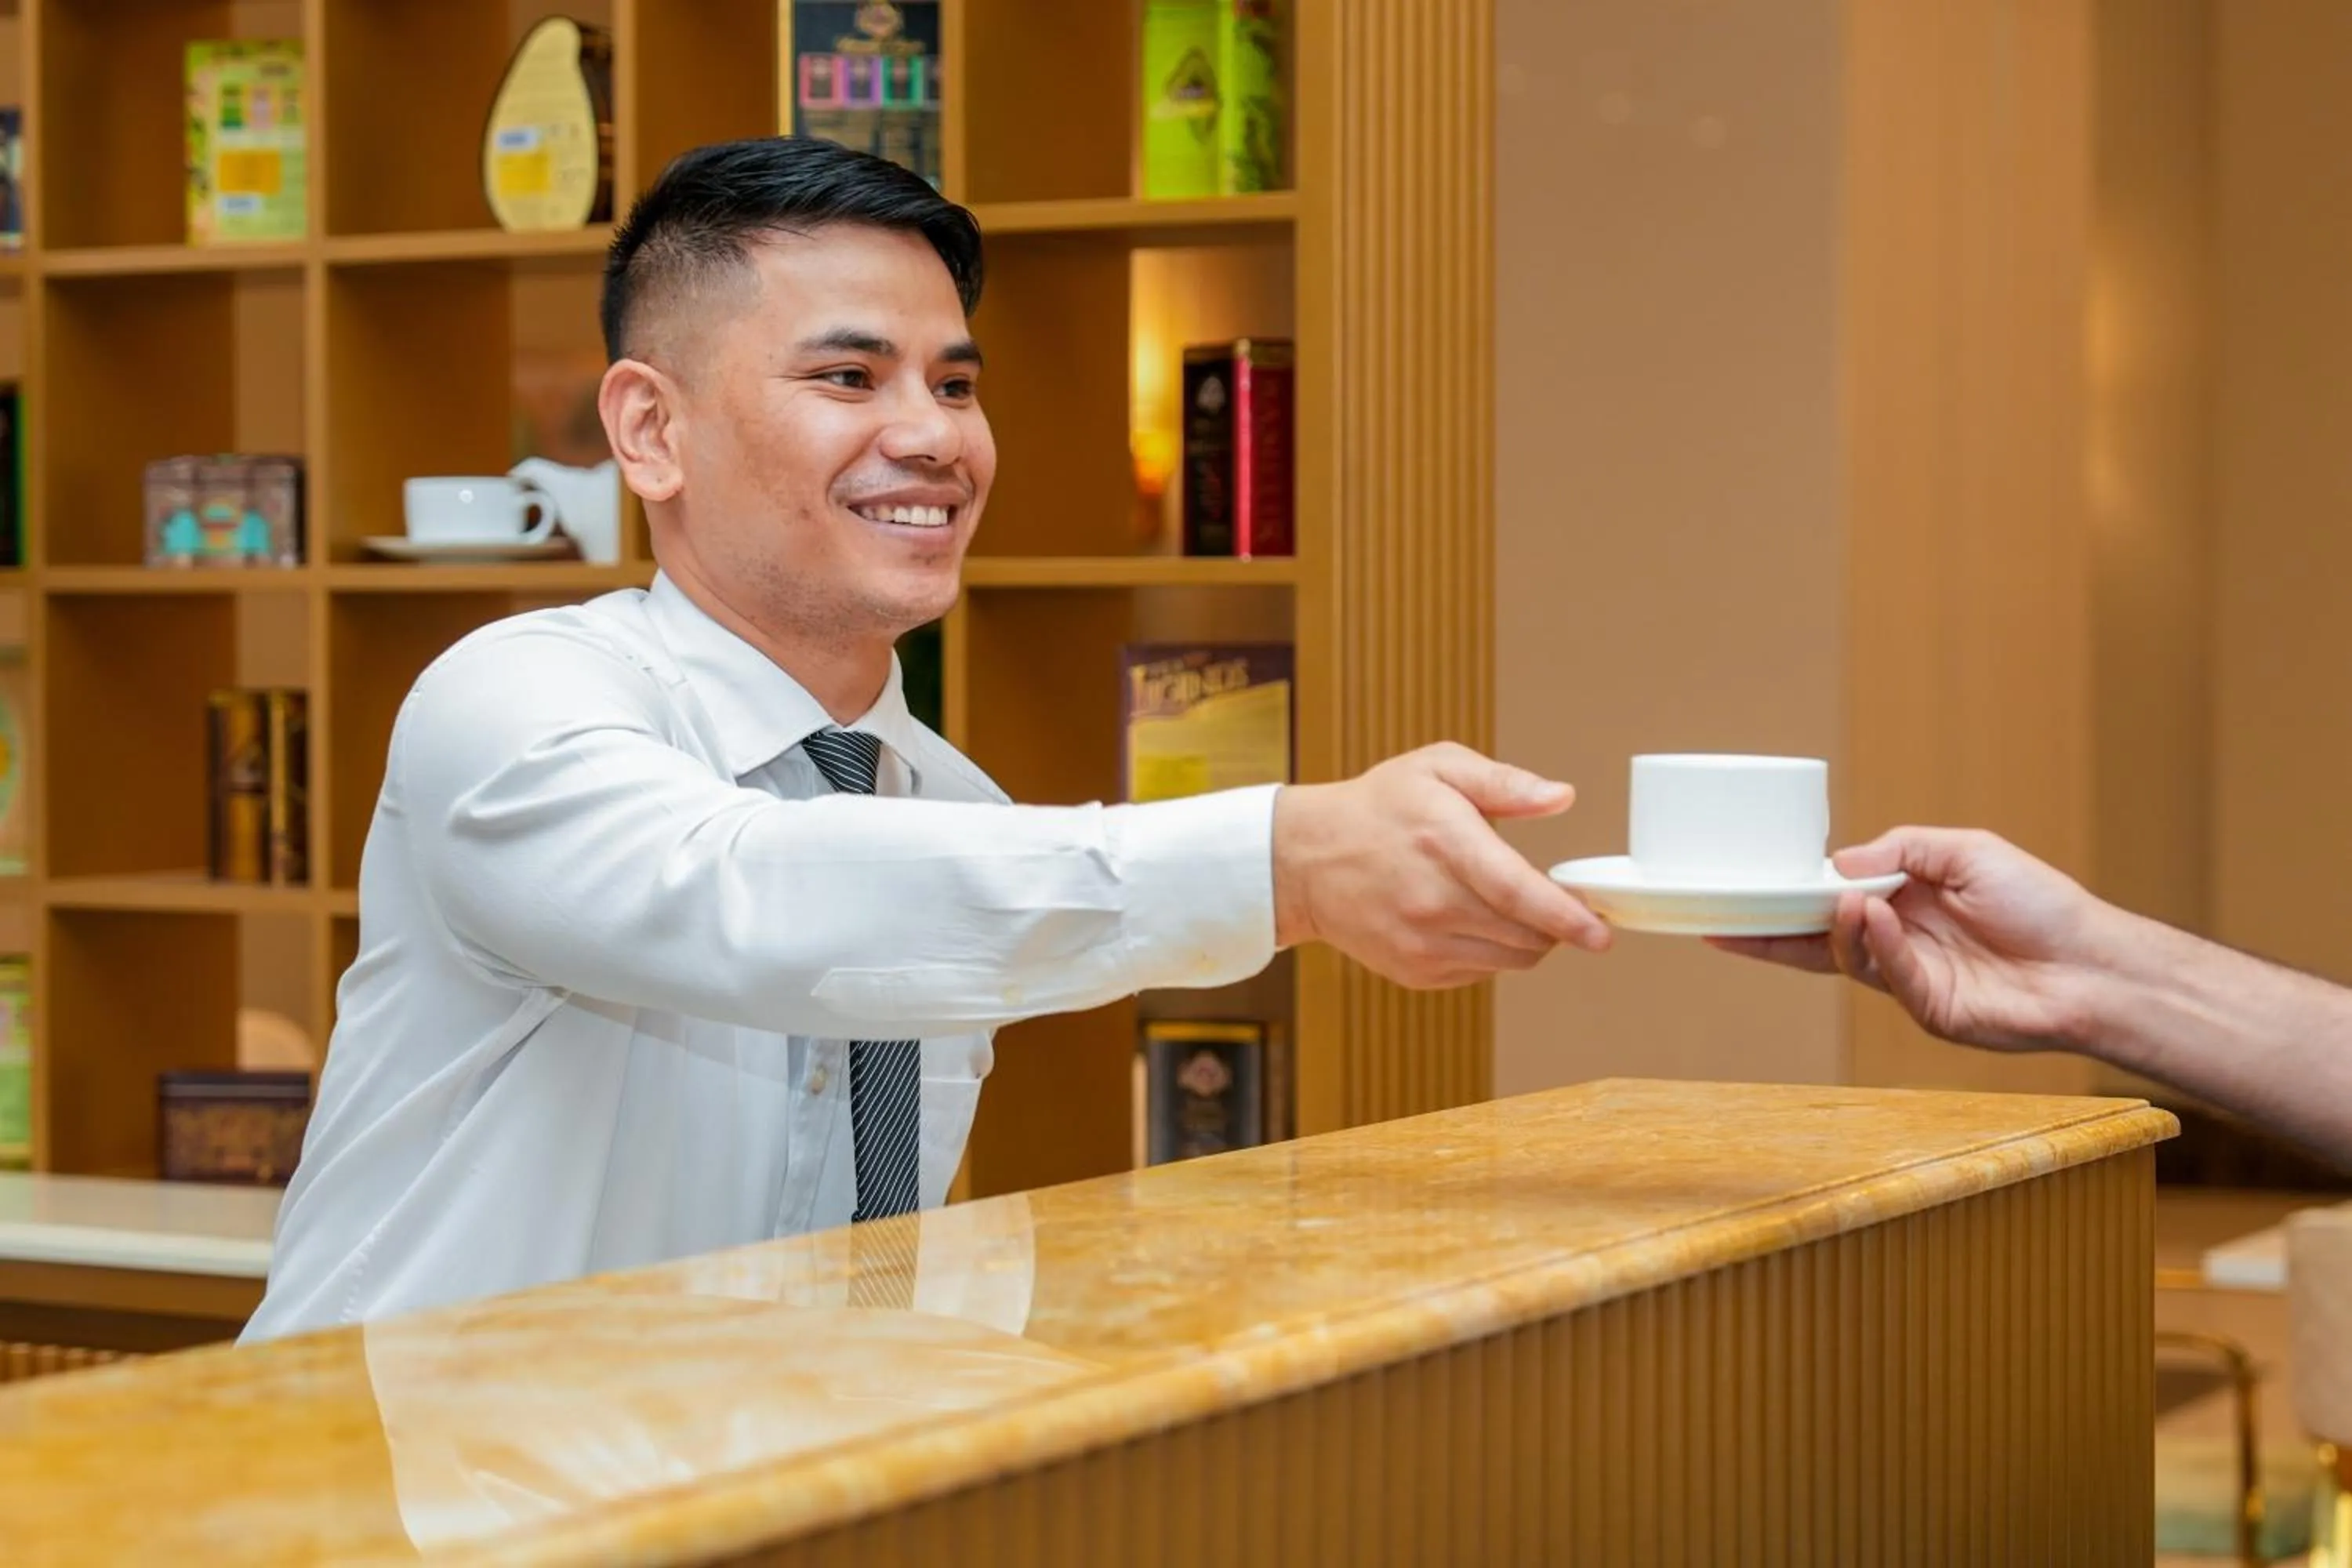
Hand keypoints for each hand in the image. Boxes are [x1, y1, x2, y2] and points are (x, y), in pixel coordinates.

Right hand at [1271, 742, 1612, 988]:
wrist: (1306, 861)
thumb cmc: (1378, 808)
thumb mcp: (1437, 769)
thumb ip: (1504, 782)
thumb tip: (1560, 797)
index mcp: (1445, 844)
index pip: (1519, 893)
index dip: (1567, 917)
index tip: (1600, 932)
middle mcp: (1433, 902)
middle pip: (1525, 935)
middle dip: (1556, 923)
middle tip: (1556, 900)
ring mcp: (1422, 943)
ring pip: (1510, 959)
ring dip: (1528, 939)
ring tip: (1511, 905)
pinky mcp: (1415, 971)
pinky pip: (1481, 971)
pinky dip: (1493, 951)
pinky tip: (1471, 919)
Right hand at [1710, 826, 2115, 1051]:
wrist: (2094, 964)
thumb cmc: (2041, 904)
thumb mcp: (1967, 850)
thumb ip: (1901, 849)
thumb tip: (1836, 864)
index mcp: (1902, 902)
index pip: (1828, 900)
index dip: (1785, 898)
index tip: (1740, 890)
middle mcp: (1897, 942)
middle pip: (1815, 939)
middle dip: (1767, 932)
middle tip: (1725, 921)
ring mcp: (1909, 979)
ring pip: (1846, 957)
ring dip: (1839, 927)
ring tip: (1845, 900)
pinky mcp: (1929, 1010)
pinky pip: (1889, 976)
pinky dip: (1877, 945)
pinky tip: (1875, 917)